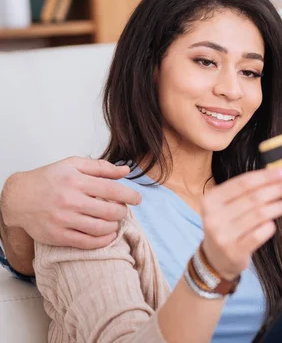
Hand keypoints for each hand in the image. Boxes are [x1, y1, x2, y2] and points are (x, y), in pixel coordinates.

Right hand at [1, 157, 140, 248]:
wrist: (18, 197)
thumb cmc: (48, 179)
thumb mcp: (73, 165)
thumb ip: (101, 167)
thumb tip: (126, 170)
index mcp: (76, 181)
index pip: (112, 190)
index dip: (129, 195)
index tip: (137, 199)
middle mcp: (70, 201)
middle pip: (109, 211)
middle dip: (122, 212)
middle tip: (122, 210)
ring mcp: (64, 220)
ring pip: (101, 228)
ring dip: (114, 226)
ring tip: (114, 221)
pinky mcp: (58, 236)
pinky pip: (87, 243)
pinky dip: (103, 241)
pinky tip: (108, 236)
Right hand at [200, 167, 281, 280]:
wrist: (216, 258)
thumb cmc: (229, 225)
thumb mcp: (229, 205)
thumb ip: (249, 192)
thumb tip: (280, 177)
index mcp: (212, 199)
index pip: (244, 182)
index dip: (268, 176)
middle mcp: (214, 216)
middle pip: (254, 197)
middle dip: (279, 188)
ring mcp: (223, 235)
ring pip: (258, 215)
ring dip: (278, 206)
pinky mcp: (234, 251)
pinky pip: (259, 234)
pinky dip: (270, 226)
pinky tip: (274, 224)